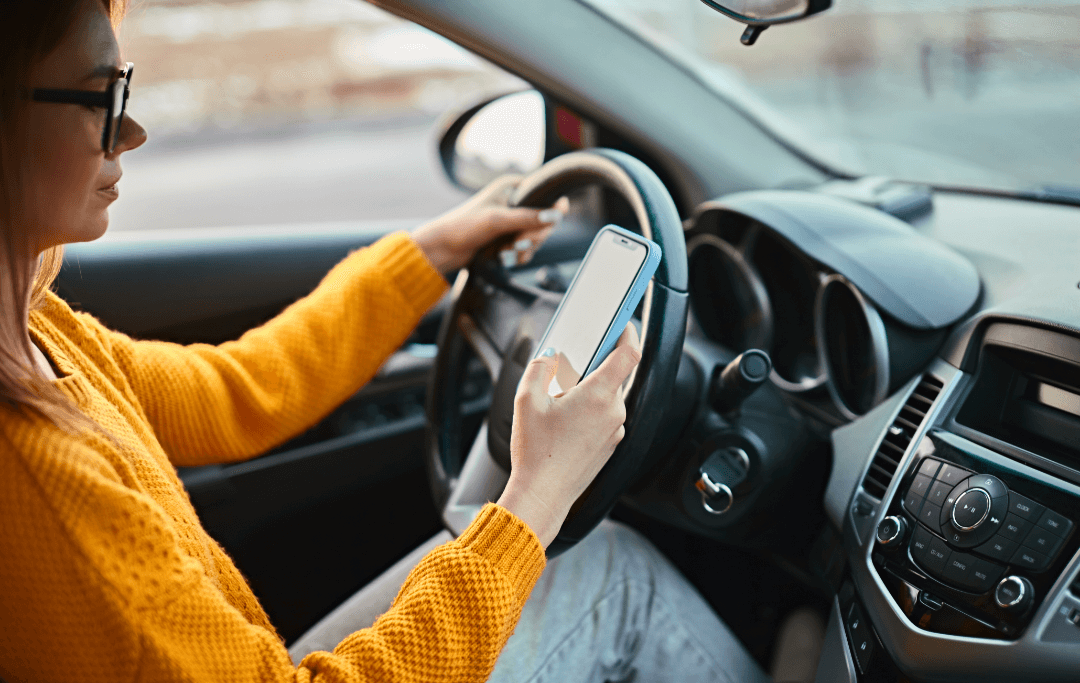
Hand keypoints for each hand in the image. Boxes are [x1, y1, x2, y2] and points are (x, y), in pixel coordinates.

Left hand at [411, 175, 568, 273]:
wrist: (443, 249)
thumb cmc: (464, 226)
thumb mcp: (497, 220)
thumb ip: (527, 217)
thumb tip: (555, 216)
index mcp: (512, 187)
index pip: (546, 194)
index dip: (551, 210)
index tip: (548, 224)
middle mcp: (514, 201)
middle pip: (544, 219)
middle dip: (534, 236)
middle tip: (518, 244)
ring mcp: (512, 220)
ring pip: (536, 236)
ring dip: (525, 248)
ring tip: (507, 253)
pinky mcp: (508, 237)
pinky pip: (527, 247)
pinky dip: (520, 255)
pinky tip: (507, 258)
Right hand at [497, 324, 641, 546]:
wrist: (543, 494)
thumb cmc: (537, 453)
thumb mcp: (527, 400)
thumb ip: (540, 368)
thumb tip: (550, 355)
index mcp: (599, 395)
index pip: (629, 354)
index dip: (629, 334)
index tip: (623, 324)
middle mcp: (614, 412)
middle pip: (616, 375)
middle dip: (597, 366)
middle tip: (573, 365)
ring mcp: (615, 431)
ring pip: (610, 398)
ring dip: (592, 390)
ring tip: (561, 399)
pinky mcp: (610, 446)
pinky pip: (606, 417)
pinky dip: (592, 411)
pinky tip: (566, 420)